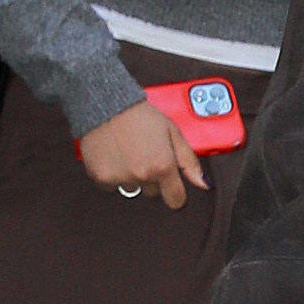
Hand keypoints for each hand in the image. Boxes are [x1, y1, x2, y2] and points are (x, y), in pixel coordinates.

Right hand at [80, 102, 205, 209]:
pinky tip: (113, 156)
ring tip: (128, 153)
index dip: (175, 192)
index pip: (175, 199)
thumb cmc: (139, 115)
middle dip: (152, 179)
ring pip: (132, 189)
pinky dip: (112, 175)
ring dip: (132, 176)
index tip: (170, 184)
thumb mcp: (172, 132)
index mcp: (162, 166)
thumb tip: (202, 183)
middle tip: (145, 155)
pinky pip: (110, 186)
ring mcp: (120, 177)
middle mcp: (142, 175)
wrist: (105, 104)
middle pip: (153, 193)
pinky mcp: (100, 177)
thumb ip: (189, 161)